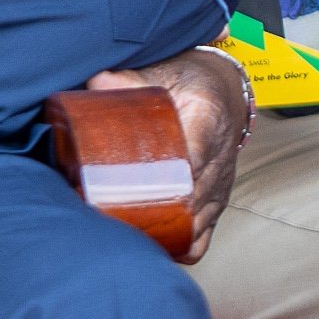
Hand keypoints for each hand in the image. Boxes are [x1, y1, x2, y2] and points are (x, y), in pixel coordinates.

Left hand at [86, 47, 248, 262]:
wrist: (223, 90)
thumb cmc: (189, 81)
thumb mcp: (164, 72)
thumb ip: (129, 80)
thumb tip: (95, 85)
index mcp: (209, 118)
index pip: (197, 154)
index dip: (171, 176)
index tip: (139, 188)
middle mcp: (221, 157)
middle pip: (193, 198)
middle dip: (157, 211)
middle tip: (111, 216)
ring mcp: (220, 186)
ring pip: (196, 224)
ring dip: (163, 232)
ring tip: (123, 233)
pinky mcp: (216, 204)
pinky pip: (202, 239)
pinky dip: (177, 246)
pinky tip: (149, 243)